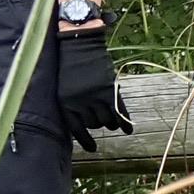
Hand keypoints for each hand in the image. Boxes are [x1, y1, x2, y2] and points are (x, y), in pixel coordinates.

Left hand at [56, 23, 132, 151]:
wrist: (79, 44)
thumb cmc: (71, 65)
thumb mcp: (66, 87)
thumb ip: (75, 104)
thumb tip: (88, 125)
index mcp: (65, 103)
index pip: (76, 129)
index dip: (85, 141)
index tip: (92, 149)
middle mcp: (79, 103)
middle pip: (94, 124)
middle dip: (98, 122)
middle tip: (101, 116)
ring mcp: (95, 97)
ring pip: (107, 120)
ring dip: (111, 121)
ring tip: (111, 116)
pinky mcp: (109, 91)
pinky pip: (119, 113)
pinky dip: (124, 123)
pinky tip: (128, 130)